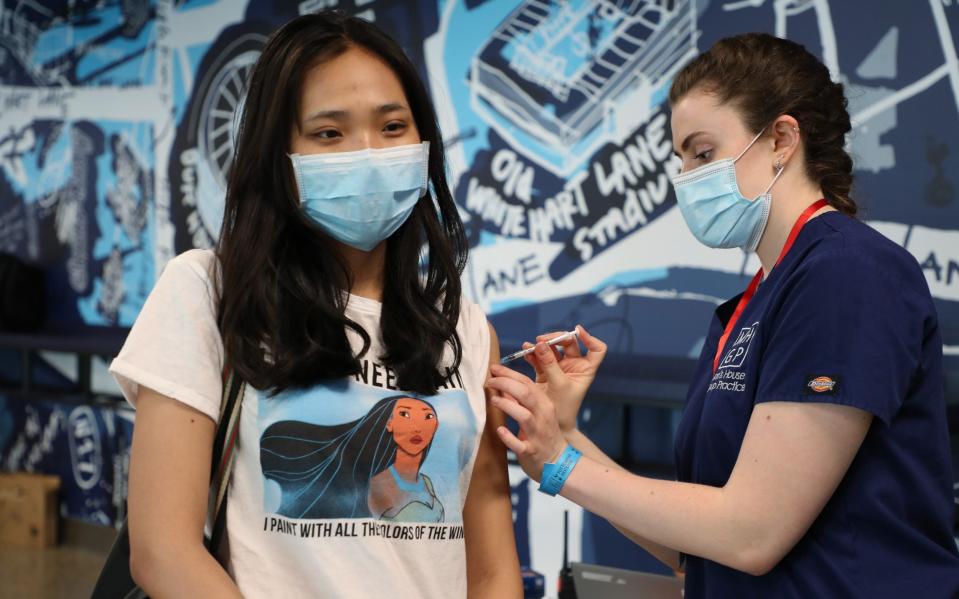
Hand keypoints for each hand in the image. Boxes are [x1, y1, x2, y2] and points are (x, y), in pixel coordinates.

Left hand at [487, 363, 566, 481]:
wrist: (558, 461)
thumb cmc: (544, 433)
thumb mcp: (537, 412)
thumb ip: (521, 398)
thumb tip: (501, 383)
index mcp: (544, 404)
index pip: (527, 383)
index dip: (509, 374)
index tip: (493, 368)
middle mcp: (542, 417)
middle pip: (526, 394)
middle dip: (506, 384)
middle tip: (490, 381)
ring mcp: (537, 434)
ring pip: (524, 416)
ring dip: (507, 405)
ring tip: (493, 400)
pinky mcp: (531, 451)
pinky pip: (519, 444)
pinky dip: (509, 437)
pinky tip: (499, 430)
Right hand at [521, 325, 606, 432]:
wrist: (551, 424)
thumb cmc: (563, 408)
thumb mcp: (558, 384)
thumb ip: (549, 363)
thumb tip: (540, 344)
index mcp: (586, 369)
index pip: (596, 349)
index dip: (590, 338)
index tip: (578, 331)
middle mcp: (574, 366)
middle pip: (569, 343)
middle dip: (556, 338)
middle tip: (542, 340)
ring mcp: (559, 368)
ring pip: (552, 349)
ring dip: (541, 345)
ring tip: (530, 346)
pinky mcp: (545, 372)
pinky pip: (539, 358)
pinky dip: (532, 354)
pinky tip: (526, 351)